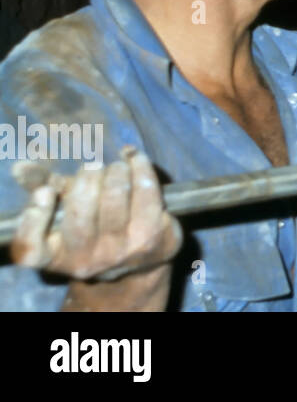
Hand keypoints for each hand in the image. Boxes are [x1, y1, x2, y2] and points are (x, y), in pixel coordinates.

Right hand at [9, 147, 180, 281]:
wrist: (140, 261)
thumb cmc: (94, 228)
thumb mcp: (67, 214)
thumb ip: (44, 188)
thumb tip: (21, 168)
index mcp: (54, 255)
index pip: (31, 248)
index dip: (35, 218)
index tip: (45, 192)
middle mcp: (85, 259)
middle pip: (80, 213)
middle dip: (88, 179)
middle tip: (93, 167)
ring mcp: (119, 251)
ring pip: (115, 199)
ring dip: (116, 172)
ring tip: (117, 167)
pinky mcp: (150, 236)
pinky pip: (146, 193)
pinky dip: (140, 168)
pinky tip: (135, 159)